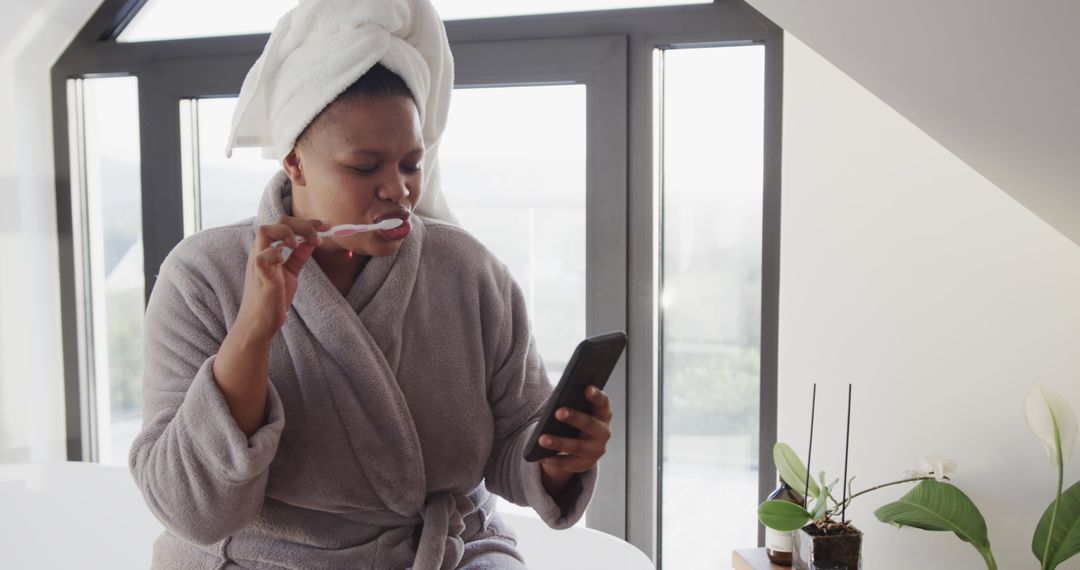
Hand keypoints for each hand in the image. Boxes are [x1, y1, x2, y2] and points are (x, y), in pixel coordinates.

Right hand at [234, 215, 328, 340]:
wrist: (260, 324)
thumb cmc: (273, 299)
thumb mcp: (291, 273)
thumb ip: (299, 256)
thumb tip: (312, 241)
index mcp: (269, 249)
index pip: (285, 223)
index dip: (307, 222)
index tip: (327, 226)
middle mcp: (261, 251)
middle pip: (277, 221)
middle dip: (303, 223)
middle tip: (321, 235)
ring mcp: (258, 262)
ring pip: (264, 230)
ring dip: (287, 232)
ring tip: (300, 245)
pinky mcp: (259, 275)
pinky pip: (263, 256)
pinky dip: (276, 254)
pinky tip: (284, 262)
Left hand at [538, 386, 611, 485]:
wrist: (582, 447)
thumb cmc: (576, 421)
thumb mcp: (578, 411)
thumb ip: (573, 404)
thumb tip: (556, 402)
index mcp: (603, 414)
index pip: (603, 403)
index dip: (596, 395)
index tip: (586, 388)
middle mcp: (603, 432)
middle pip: (589, 424)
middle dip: (574, 418)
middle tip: (558, 412)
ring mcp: (596, 450)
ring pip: (577, 447)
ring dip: (559, 442)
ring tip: (542, 439)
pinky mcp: (585, 464)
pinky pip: (569, 463)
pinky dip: (555, 460)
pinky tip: (541, 456)